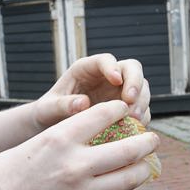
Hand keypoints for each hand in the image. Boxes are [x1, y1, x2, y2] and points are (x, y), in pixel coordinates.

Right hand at [0, 100, 158, 189]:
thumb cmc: (4, 173)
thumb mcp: (35, 144)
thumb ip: (67, 139)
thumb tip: (97, 133)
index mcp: (61, 138)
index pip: (107, 114)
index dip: (122, 110)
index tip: (127, 111)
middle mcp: (75, 164)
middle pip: (129, 148)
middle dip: (147, 141)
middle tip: (152, 138)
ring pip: (130, 178)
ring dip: (143, 168)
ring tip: (146, 163)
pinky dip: (126, 187)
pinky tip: (126, 182)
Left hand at [32, 53, 150, 130]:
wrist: (54, 127)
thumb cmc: (48, 113)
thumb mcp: (48, 109)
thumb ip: (62, 105)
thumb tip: (83, 103)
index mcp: (86, 69)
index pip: (106, 60)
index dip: (112, 67)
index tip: (116, 79)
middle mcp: (107, 76)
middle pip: (132, 68)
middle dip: (135, 83)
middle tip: (130, 101)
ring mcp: (119, 92)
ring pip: (142, 88)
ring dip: (142, 102)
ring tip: (133, 119)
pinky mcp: (126, 109)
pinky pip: (141, 109)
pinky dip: (142, 117)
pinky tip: (135, 130)